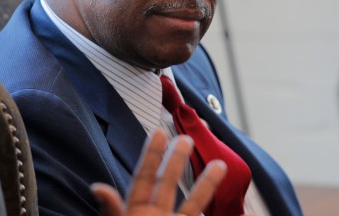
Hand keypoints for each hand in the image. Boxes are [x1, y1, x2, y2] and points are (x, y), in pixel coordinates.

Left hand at [91, 128, 227, 215]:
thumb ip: (113, 210)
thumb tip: (97, 187)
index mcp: (135, 212)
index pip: (144, 177)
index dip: (151, 154)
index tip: (158, 131)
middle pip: (168, 183)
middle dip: (177, 160)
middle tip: (186, 138)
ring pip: (193, 204)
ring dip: (207, 184)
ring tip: (221, 164)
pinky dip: (225, 212)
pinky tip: (242, 211)